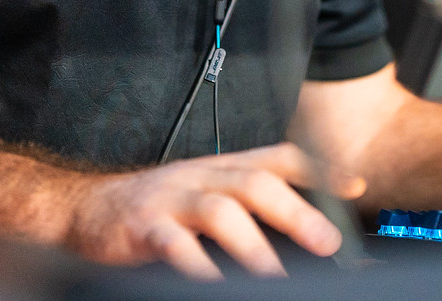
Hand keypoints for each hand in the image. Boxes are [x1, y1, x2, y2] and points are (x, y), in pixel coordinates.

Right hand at [64, 142, 362, 279]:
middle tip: (327, 242)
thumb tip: (307, 233)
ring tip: (276, 277)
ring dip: (254, 246)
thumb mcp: (206, 195)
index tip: (354, 188)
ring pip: (220, 210)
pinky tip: (214, 285)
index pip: (277, 157)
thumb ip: (250, 209)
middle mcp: (202, 176)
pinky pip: (174, 245)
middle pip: (255, 181)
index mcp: (222, 168)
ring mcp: (172, 199)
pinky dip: (197, 267)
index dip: (318, 169)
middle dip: (296, 210)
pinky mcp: (144, 227)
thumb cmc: (158, 209)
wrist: (87, 209)